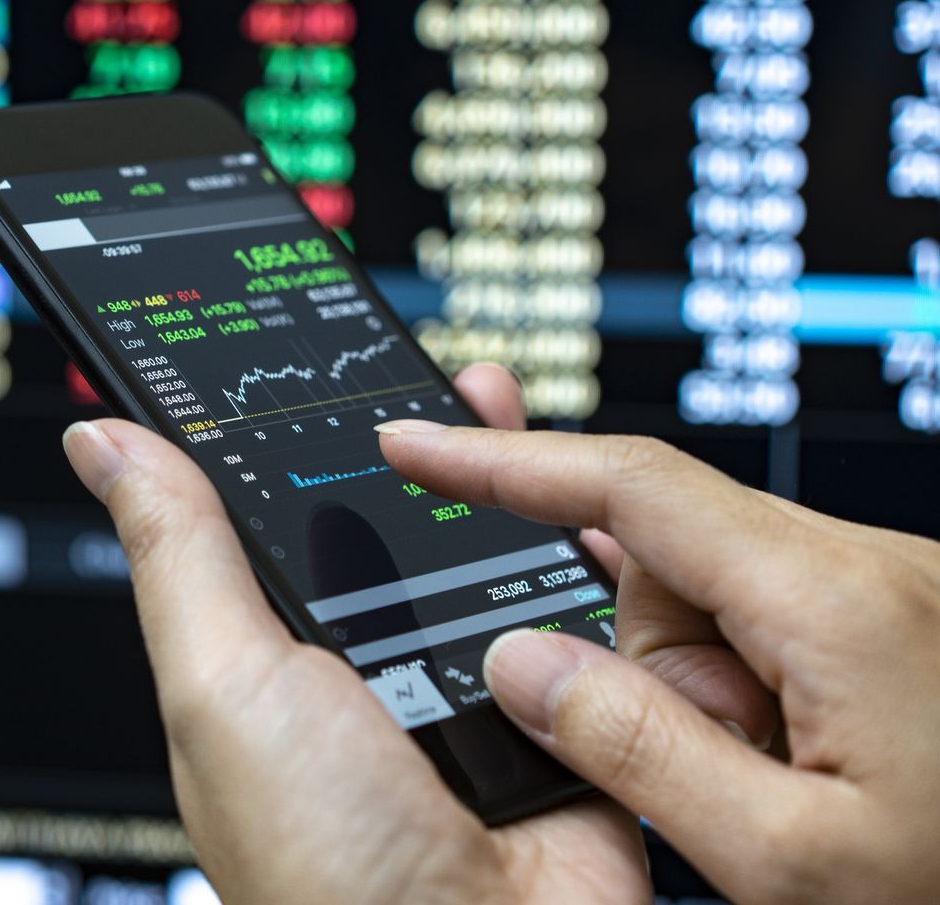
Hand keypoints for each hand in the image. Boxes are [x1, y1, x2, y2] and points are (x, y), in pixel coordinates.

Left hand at [62, 365, 650, 902]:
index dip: (288, 427)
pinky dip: (594, 560)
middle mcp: (372, 664)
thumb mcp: (223, 682)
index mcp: (277, 653)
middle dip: (415, 438)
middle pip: (396, 517)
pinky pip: (588, 612)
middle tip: (424, 367)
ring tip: (495, 403)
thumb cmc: (320, 864)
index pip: (274, 506)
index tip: (299, 347)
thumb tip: (102, 442)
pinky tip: (587, 503)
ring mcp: (472, 683)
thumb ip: (178, 555)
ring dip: (508, 479)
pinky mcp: (564, 710)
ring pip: (496, 548)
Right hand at [378, 413, 939, 903]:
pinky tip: (789, 757)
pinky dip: (745, 690)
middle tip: (724, 776)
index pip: (633, 486)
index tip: (414, 445)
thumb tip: (524, 662)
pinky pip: (764, 625)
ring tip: (783, 788)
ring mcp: (887, 591)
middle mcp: (868, 568)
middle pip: (666, 559)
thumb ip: (636, 753)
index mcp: (837, 601)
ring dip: (708, 693)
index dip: (505, 464)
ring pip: (711, 601)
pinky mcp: (894, 621)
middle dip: (653, 662)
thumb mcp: (789, 861)